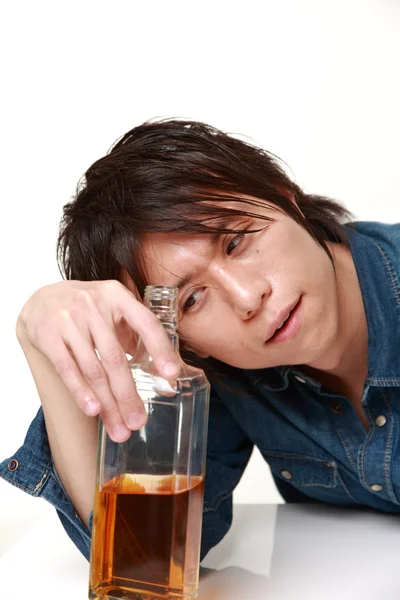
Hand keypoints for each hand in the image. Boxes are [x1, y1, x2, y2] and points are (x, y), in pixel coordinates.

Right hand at [17, 280, 180, 440]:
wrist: (41, 299)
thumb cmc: (88, 309)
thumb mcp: (113, 309)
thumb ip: (135, 334)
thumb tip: (162, 371)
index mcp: (118, 296)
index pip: (146, 323)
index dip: (161, 349)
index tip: (172, 375)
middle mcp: (94, 305)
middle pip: (116, 357)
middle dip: (128, 394)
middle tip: (138, 422)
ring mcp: (69, 319)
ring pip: (93, 369)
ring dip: (107, 403)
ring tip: (119, 427)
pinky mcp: (48, 335)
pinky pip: (67, 369)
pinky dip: (80, 391)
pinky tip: (93, 409)